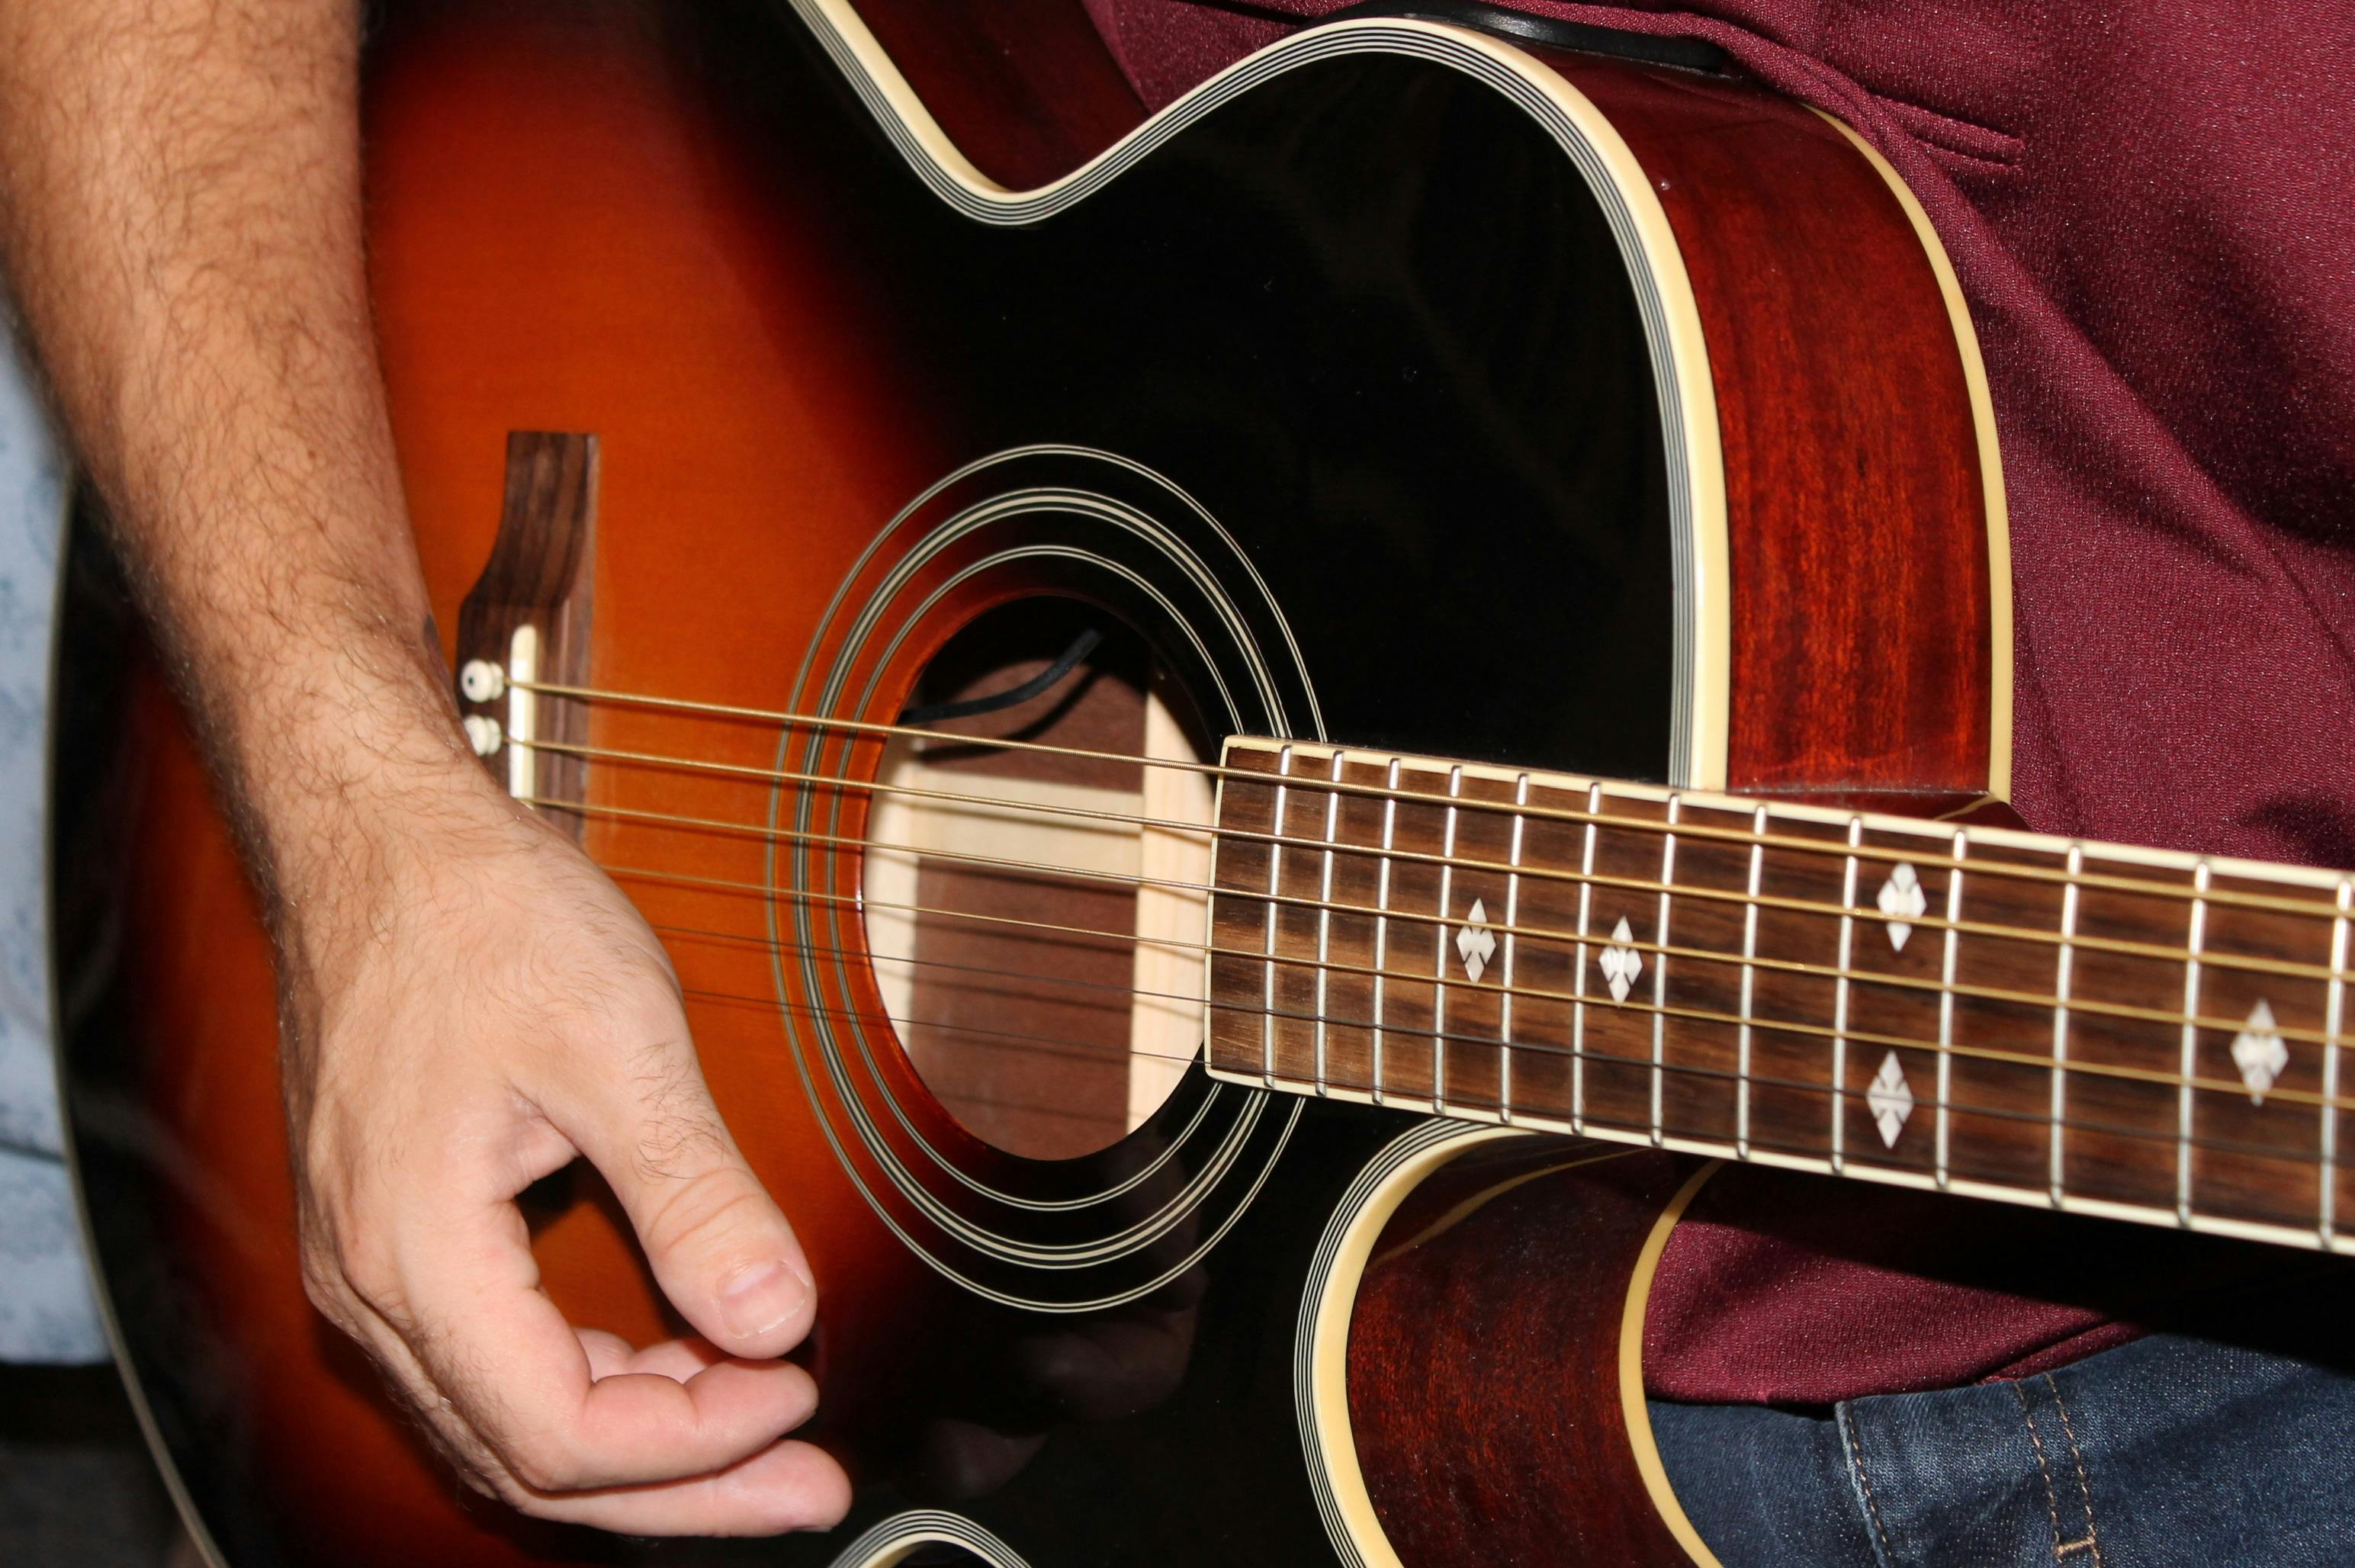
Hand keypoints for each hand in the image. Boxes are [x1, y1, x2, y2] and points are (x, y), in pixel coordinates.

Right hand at [278, 758, 850, 1534]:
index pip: (556, 1429)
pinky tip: (685, 1360)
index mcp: (412, 1251)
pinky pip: (501, 1358)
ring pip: (514, 1420)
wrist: (381, 838)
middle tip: (806, 1489)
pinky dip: (601, 1377)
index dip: (690, 1443)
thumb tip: (776, 1317)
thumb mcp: (614, 1040)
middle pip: (532, 1457)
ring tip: (769, 1433)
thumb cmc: (477, 913)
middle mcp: (374, 1284)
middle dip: (683, 1485)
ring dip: (648, 1441)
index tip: (797, 1395)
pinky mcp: (405, 1233)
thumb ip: (694, 1192)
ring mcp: (378, 1264)